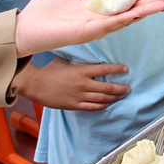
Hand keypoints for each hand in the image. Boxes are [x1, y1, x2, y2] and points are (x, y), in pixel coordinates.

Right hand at [13, 59, 129, 110]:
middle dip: (120, 89)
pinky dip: (101, 106)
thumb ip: (80, 61)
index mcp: (82, 71)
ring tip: (121, 96)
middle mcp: (83, 84)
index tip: (126, 69)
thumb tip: (90, 55)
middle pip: (107, 87)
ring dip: (114, 98)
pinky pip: (91, 107)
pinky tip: (107, 104)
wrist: (34, 83)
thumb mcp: (67, 61)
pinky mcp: (73, 105)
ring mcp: (79, 95)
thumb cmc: (49, 69)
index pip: (105, 69)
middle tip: (128, 88)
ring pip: (102, 98)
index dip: (117, 69)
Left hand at [14, 0, 163, 56]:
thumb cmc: (46, 12)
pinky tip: (141, 12)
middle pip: (133, 10)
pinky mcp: (89, 31)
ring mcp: (98, 27)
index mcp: (100, 10)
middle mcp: (103, 20)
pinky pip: (112, 23)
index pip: (127, 3)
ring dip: (147, 10)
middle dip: (152, 3)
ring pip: (128, 17)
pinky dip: (127, 17)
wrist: (28, 26)